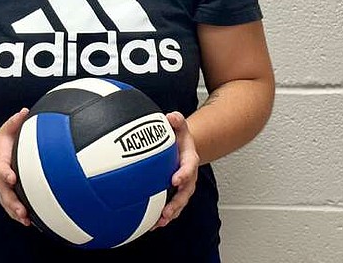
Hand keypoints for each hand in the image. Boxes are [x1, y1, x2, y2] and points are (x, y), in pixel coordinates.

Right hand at [0, 107, 30, 225]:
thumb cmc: (3, 144)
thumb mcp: (7, 130)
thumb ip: (15, 122)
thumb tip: (25, 111)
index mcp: (0, 163)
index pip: (2, 170)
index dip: (6, 174)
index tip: (11, 177)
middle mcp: (1, 180)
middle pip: (5, 194)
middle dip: (13, 203)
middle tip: (21, 210)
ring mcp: (4, 190)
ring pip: (9, 204)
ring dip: (17, 213)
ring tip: (26, 220)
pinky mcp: (10, 196)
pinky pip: (14, 208)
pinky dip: (21, 216)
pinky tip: (33, 223)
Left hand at [153, 111, 198, 229]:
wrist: (183, 148)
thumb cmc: (180, 138)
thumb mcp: (180, 126)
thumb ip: (177, 120)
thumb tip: (171, 116)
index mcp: (190, 160)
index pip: (189, 168)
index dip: (183, 174)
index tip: (175, 179)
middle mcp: (188, 177)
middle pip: (185, 192)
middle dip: (177, 203)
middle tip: (167, 211)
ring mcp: (182, 188)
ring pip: (179, 204)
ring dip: (170, 214)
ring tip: (159, 223)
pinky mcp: (174, 194)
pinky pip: (171, 208)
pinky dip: (163, 217)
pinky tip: (152, 225)